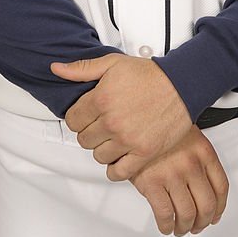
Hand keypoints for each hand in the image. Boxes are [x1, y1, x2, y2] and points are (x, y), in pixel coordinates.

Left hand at [50, 54, 191, 180]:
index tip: (87, 115)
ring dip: (103, 148)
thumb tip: (57, 69)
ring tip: (113, 138)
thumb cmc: (149, 75)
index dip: (78, 117)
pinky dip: (115, 168)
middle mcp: (112, 122)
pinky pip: (118, 173)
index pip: (72, 120)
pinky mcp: (143, 153)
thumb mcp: (112, 63)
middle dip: (90, 132)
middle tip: (102, 125)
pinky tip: (120, 156)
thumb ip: (81, 69)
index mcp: (101, 99)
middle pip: (84, 139)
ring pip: (98, 156)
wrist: (181, 85)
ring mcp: (127, 140)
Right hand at [130, 125, 228, 236]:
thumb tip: (206, 185)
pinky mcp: (152, 182)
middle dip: (202, 222)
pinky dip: (166, 226)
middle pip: (207, 205)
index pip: (221, 188)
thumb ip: (199, 157)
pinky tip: (165, 225)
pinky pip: (165, 214)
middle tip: (197, 225)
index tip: (215, 214)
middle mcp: (191, 164)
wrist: (135, 116)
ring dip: (184, 227)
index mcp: (204, 151)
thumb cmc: (160, 124)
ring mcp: (172, 174)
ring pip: (187, 214)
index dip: (219, 207)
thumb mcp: (188, 133)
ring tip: (180, 228)